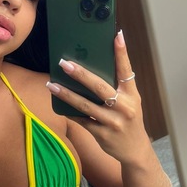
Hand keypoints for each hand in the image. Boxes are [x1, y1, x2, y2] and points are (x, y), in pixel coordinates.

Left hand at [47, 30, 149, 163]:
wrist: (135, 150)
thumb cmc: (129, 120)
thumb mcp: (131, 101)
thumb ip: (118, 86)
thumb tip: (97, 65)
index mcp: (132, 95)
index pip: (126, 71)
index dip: (121, 53)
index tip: (116, 36)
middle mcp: (124, 107)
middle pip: (100, 87)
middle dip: (81, 74)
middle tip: (64, 64)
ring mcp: (112, 122)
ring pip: (85, 105)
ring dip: (67, 94)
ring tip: (52, 85)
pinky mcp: (102, 134)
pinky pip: (82, 120)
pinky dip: (70, 111)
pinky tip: (58, 104)